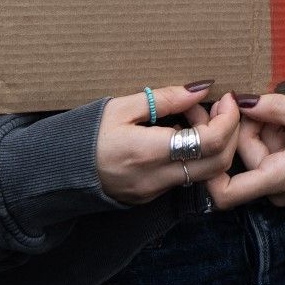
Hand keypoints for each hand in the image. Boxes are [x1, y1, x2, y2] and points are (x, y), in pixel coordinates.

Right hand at [96, 84, 241, 204]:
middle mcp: (157, 177)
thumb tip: (201, 88)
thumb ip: (166, 99)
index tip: (226, 98)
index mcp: (148, 152)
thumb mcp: (120, 107)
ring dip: (216, 143)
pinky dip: (199, 154)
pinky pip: (190, 177)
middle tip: (219, 106)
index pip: (211, 141)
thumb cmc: (83, 133)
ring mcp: (156, 191)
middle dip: (230, 132)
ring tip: (197, 117)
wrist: (53, 171)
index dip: (228, 118)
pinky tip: (183, 133)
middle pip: (220, 162)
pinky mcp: (153, 196)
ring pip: (209, 173)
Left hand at [206, 94, 284, 208]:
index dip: (209, 168)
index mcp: (281, 179)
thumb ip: (274, 107)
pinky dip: (277, 134)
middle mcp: (279, 190)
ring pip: (258, 153)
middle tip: (257, 97)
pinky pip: (273, 155)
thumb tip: (240, 100)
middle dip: (247, 126)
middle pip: (243, 157)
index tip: (211, 133)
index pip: (226, 194)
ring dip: (265, 127)